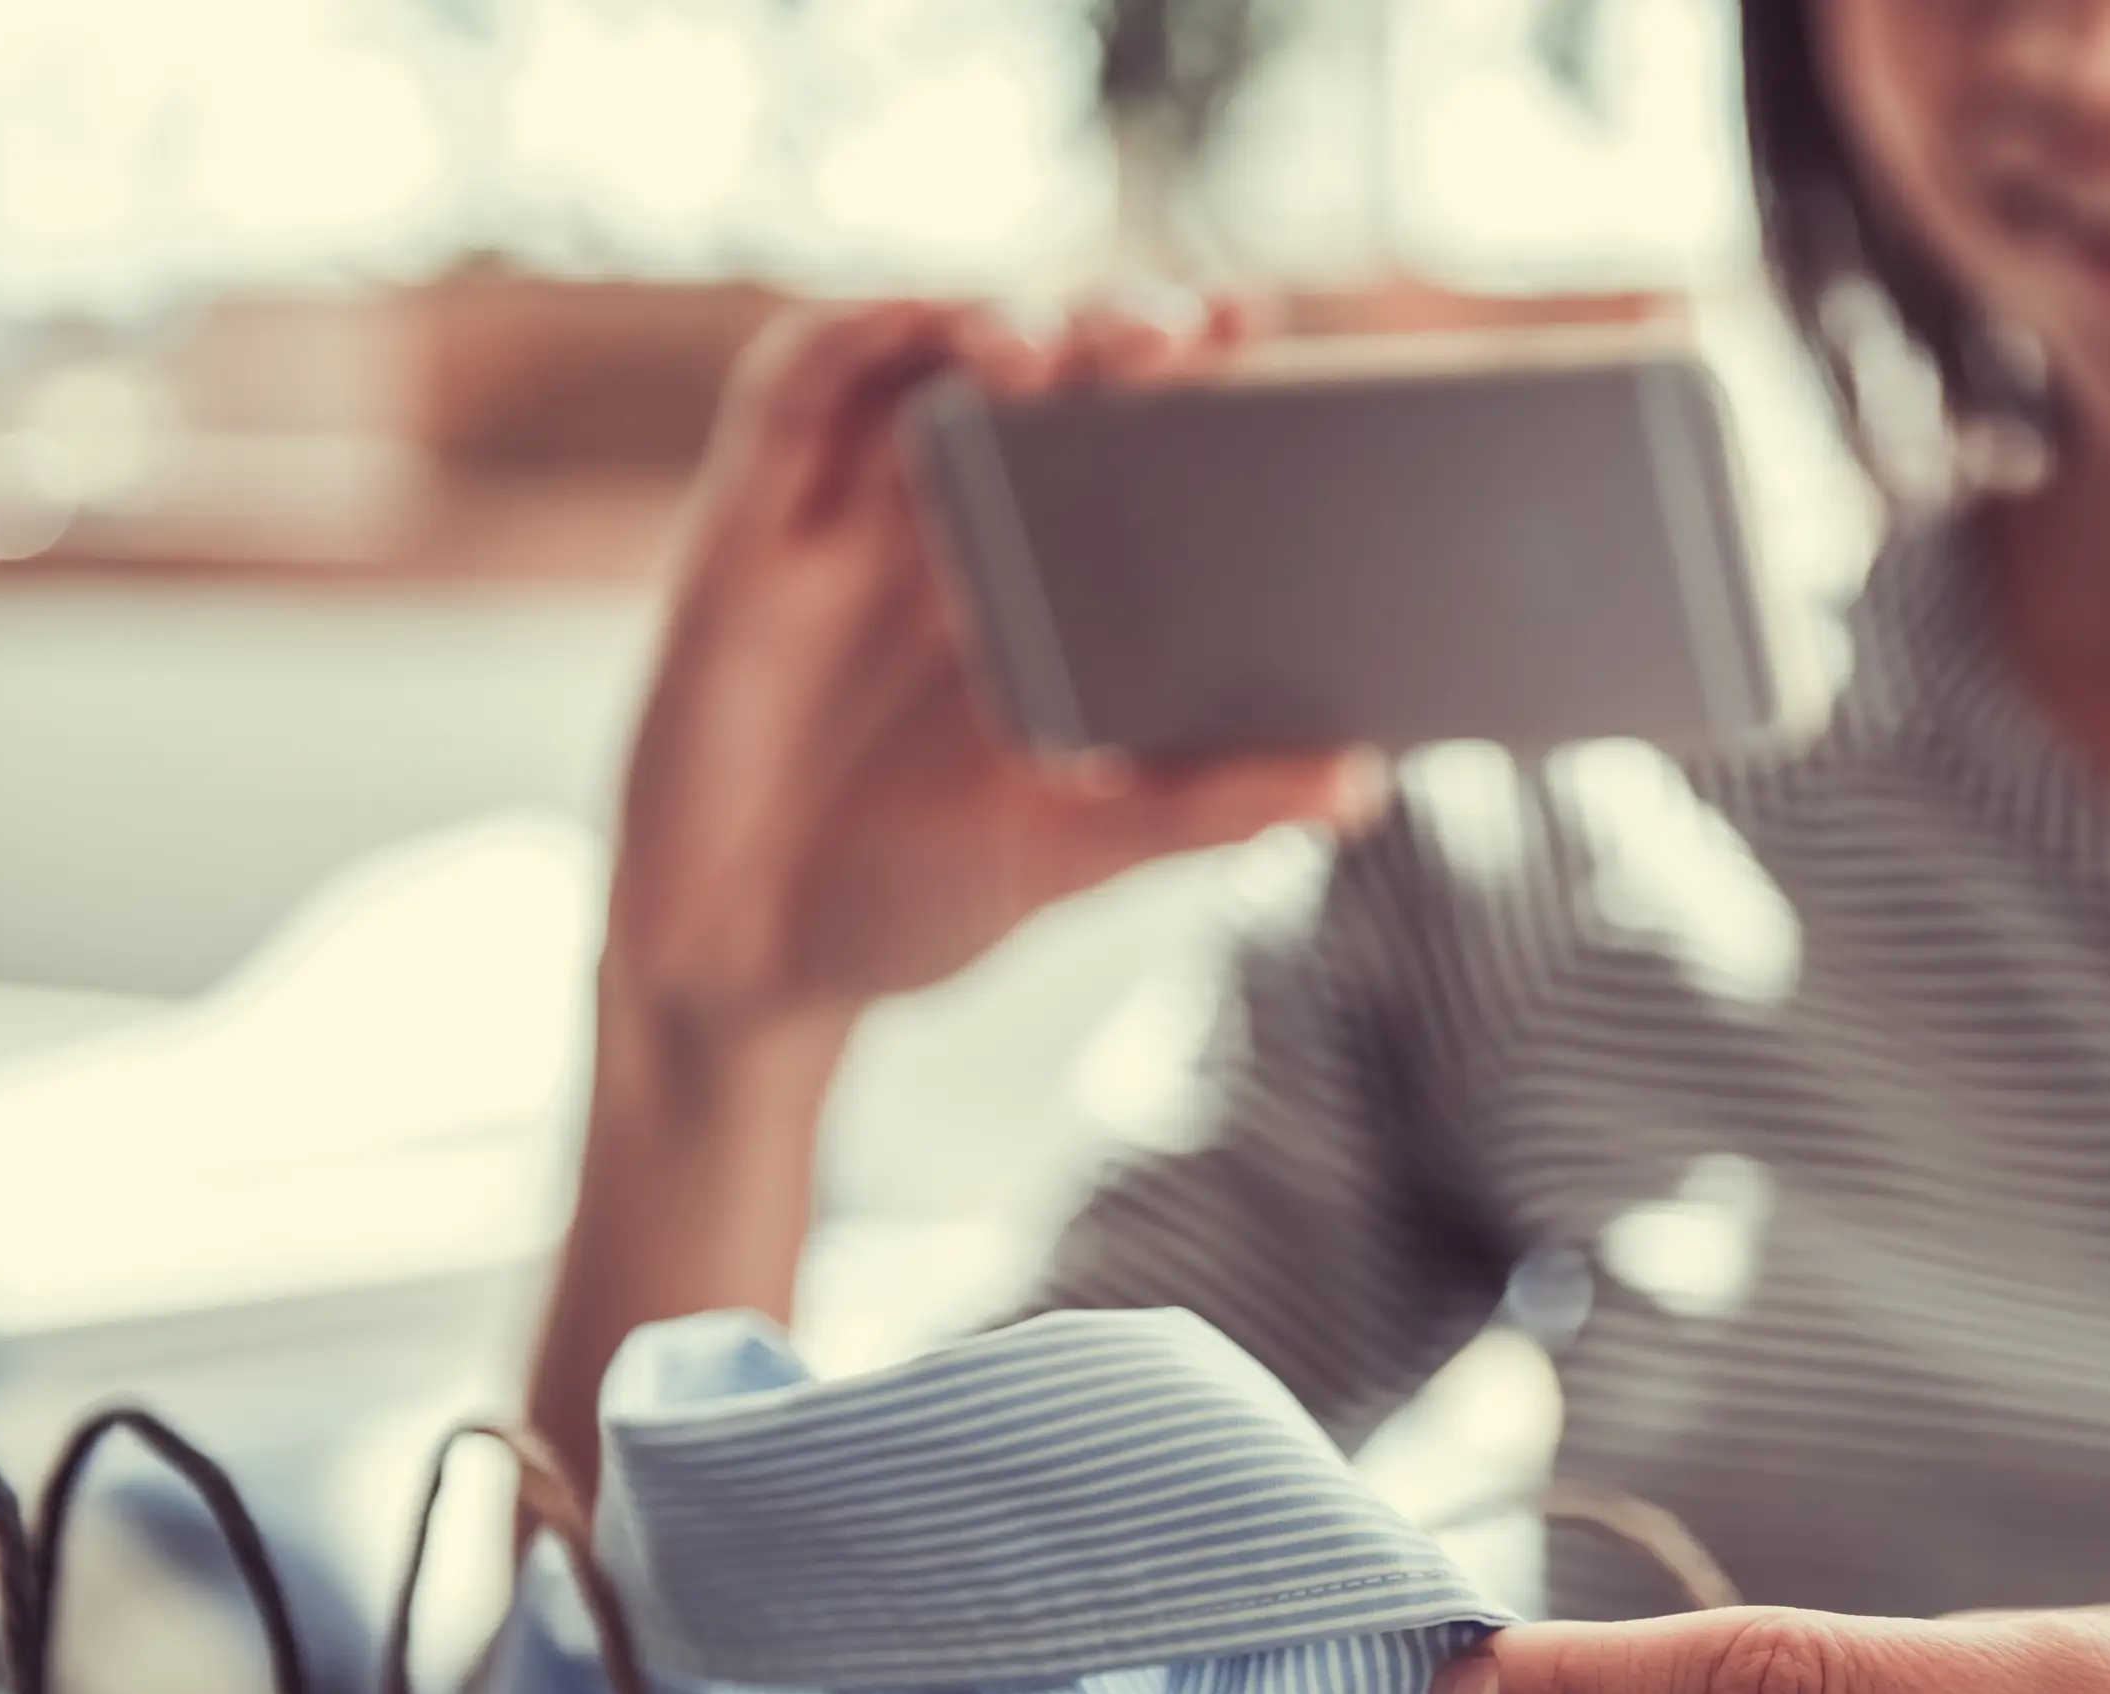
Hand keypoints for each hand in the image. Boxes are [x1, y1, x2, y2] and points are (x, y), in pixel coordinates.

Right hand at [605, 295, 1386, 1051]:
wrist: (747, 960)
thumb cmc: (919, 891)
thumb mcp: (1076, 852)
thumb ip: (1204, 807)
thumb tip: (1362, 787)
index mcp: (1056, 583)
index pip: (1142, 439)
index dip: (1204, 373)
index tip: (1270, 338)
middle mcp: (964, 522)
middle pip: (1053, 371)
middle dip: (1119, 326)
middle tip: (1183, 336)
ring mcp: (857, 512)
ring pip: (929, 351)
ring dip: (996, 317)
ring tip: (1052, 349)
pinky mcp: (751, 518)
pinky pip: (796, 386)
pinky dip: (854, 337)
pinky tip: (912, 331)